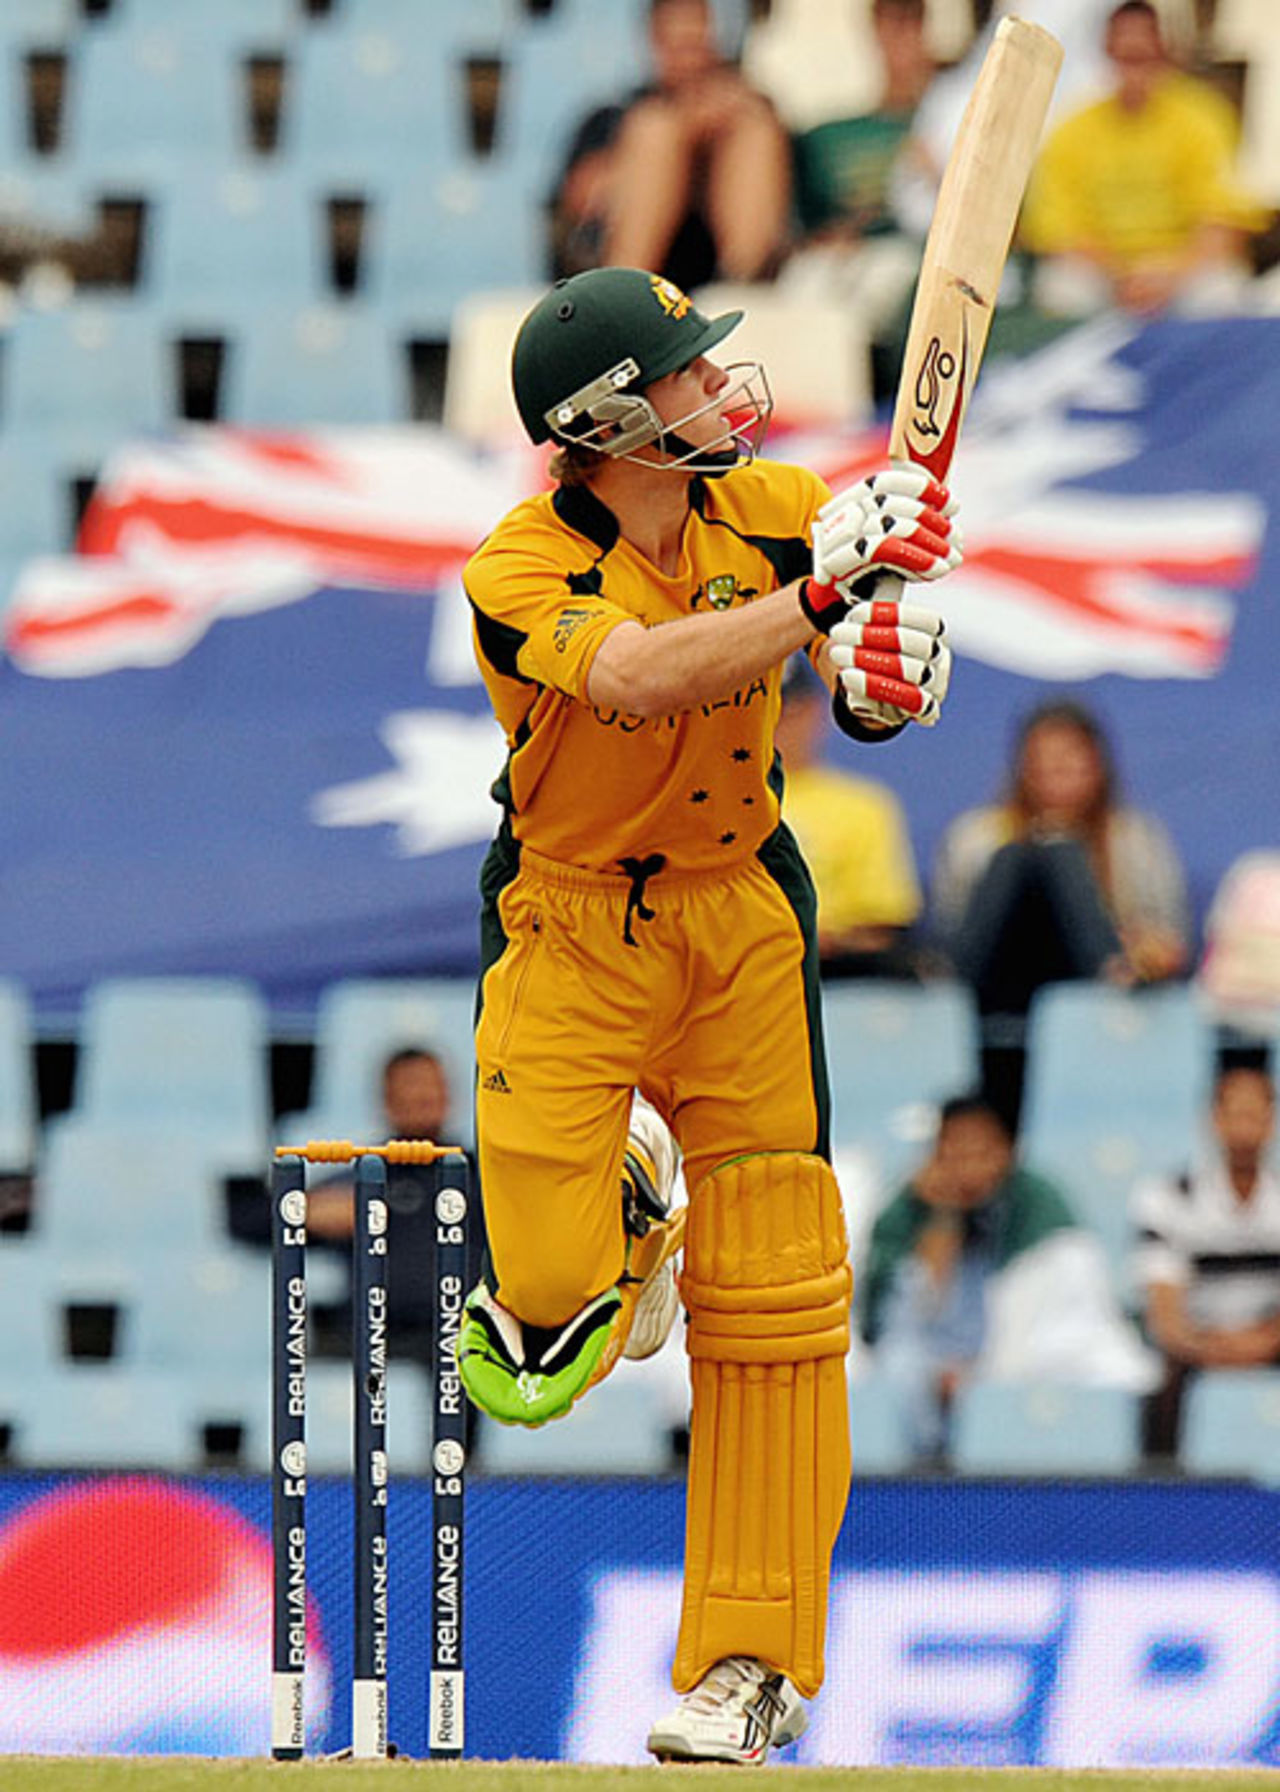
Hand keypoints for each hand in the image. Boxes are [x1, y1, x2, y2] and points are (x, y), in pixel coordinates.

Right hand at [802, 462, 961, 633]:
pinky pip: (886, 551)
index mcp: (852, 501)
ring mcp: (839, 534)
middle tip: (957, 539)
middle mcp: (843, 512)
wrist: (830, 604)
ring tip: (952, 559)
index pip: (886, 483)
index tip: (952, 505)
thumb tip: (949, 518)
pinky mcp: (839, 559)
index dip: (921, 489)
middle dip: (932, 521)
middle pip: (894, 505)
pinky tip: (937, 570)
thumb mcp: (886, 545)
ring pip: (894, 526)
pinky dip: (917, 559)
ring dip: (930, 543)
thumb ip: (908, 526)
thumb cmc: (864, 575)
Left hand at [827, 596, 951, 727]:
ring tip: (837, 653)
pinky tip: (848, 677)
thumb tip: (848, 585)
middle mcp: (941, 656)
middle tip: (837, 632)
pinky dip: (875, 687)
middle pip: (918, 645)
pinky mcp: (926, 709)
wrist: (877, 694)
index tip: (854, 613)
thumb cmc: (874, 651)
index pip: (926, 620)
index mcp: (935, 631)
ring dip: (870, 661)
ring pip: (913, 672)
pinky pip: (907, 700)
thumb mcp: (874, 626)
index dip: (890, 615)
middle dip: (874, 637)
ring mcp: (936, 684)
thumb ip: (871, 612)